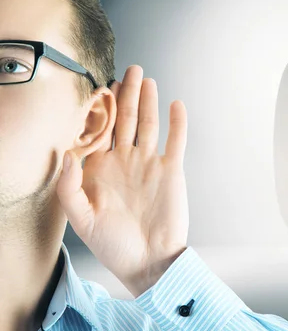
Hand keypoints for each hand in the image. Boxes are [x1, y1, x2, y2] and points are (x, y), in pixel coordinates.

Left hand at [56, 65, 188, 297]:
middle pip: (127, 120)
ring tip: (146, 79)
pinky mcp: (172, 170)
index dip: (100, 109)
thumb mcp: (81, 220)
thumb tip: (66, 154)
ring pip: (149, 124)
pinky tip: (176, 104)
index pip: (100, 131)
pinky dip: (178, 123)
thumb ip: (69, 188)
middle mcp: (126, 160)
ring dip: (149, 101)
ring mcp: (150, 163)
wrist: (149, 261)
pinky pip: (176, 141)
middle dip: (127, 94)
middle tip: (129, 69)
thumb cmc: (113, 245)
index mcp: (102, 169)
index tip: (98, 87)